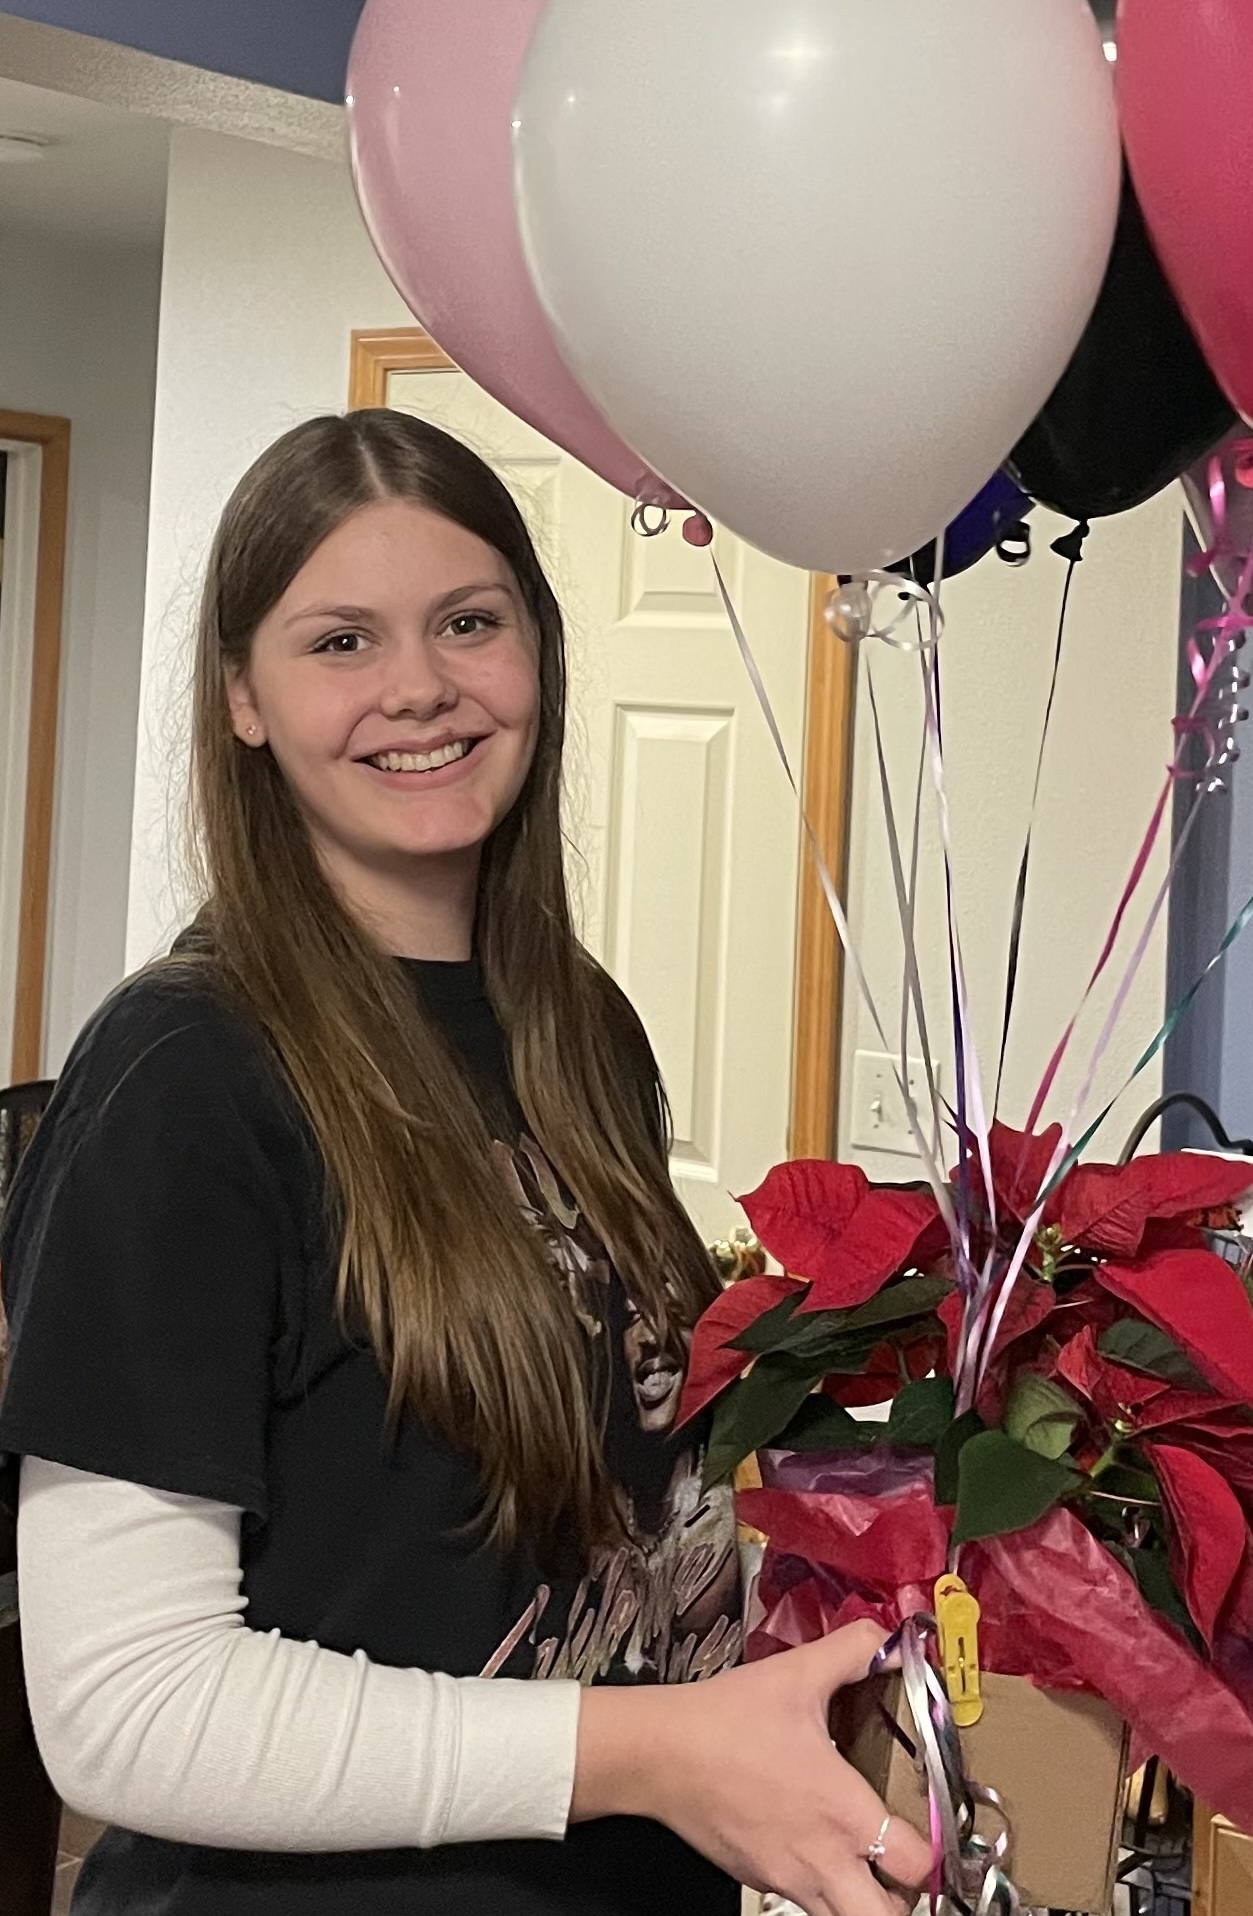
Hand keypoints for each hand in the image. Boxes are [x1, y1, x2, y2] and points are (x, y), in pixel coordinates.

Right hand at [572, 1619, 930, 1915]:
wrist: (660, 1753)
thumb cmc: (727, 1719)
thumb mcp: (797, 1673)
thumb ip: (852, 1652)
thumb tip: (889, 1639)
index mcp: (843, 1811)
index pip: (917, 1866)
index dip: (936, 1856)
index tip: (934, 1836)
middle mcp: (822, 1859)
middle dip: (904, 1904)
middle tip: (906, 1874)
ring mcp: (787, 1878)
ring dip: (862, 1903)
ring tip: (865, 1871)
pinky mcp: (757, 1879)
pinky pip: (800, 1902)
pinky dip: (817, 1889)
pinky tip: (810, 1849)